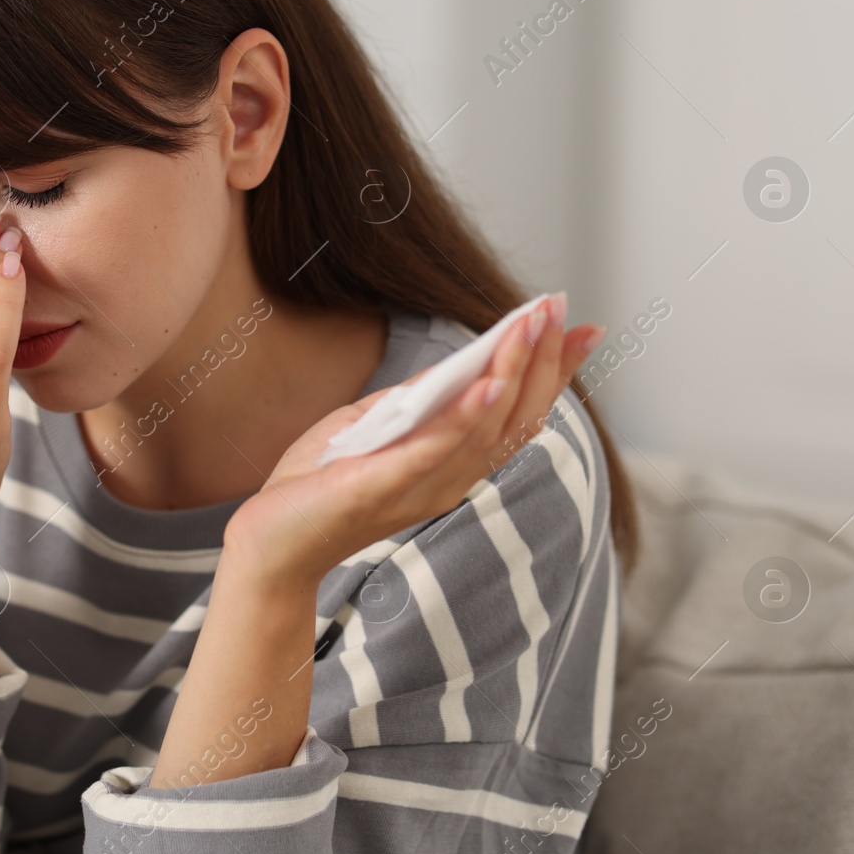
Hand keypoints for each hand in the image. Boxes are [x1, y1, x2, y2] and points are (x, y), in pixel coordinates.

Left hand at [222, 295, 602, 582]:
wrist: (269, 544)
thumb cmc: (316, 486)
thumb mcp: (370, 427)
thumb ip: (414, 403)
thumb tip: (455, 366)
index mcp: (452, 466)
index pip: (518, 415)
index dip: (554, 372)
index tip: (585, 328)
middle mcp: (451, 481)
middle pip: (515, 418)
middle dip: (543, 361)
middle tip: (560, 309)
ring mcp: (421, 488)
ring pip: (484, 429)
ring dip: (511, 373)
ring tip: (530, 326)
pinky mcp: (383, 488)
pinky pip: (434, 451)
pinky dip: (464, 418)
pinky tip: (486, 384)